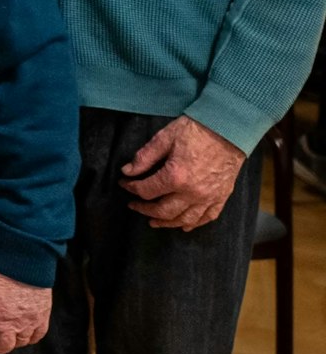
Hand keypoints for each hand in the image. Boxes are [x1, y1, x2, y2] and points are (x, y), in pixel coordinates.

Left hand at [0, 261, 49, 353]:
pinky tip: (25, 335)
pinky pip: (38, 335)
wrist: (20, 255)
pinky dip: (30, 338)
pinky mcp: (43, 315)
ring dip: (12, 343)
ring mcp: (27, 321)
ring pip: (20, 343)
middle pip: (2, 347)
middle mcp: (8, 323)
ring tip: (7, 338)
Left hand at [119, 115, 247, 229]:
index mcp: (176, 176)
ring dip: (167, 223)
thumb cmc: (196, 130)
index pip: (146, 190)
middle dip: (145, 210)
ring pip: (185, 219)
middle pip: (163, 211)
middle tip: (134, 206)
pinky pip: (208, 217)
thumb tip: (127, 171)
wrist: (230, 128)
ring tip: (154, 222)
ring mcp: (209, 197)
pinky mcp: (222, 196)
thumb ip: (144, 157)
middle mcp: (192, 192)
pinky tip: (185, 225)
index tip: (124, 184)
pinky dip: (195, 224)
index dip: (131, 188)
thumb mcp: (164, 138)